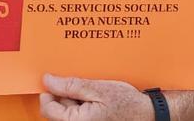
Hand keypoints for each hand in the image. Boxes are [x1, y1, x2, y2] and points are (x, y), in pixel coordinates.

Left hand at [39, 75, 153, 120]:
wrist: (145, 113)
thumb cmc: (126, 103)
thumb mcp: (97, 89)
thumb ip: (70, 85)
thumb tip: (48, 81)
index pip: (48, 107)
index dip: (50, 91)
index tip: (57, 79)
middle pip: (57, 109)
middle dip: (65, 94)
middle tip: (83, 85)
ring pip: (67, 110)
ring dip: (74, 98)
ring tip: (93, 92)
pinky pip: (77, 113)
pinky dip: (82, 103)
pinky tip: (94, 98)